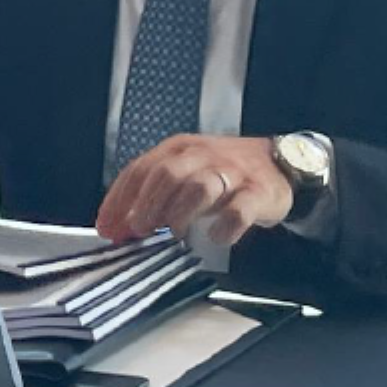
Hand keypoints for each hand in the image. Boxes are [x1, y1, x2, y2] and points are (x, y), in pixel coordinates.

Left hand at [96, 134, 292, 246]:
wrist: (279, 162)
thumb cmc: (222, 172)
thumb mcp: (184, 172)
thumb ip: (151, 194)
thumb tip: (114, 225)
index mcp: (179, 149)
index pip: (141, 169)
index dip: (120, 200)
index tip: (107, 226)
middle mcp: (202, 156)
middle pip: (167, 174)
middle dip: (147, 204)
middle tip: (138, 230)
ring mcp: (231, 173)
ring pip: (200, 187)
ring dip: (180, 212)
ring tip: (173, 233)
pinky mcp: (258, 192)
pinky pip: (240, 208)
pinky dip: (226, 224)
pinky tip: (216, 237)